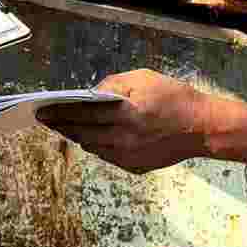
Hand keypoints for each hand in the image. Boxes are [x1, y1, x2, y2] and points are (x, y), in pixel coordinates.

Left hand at [44, 69, 205, 174]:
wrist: (204, 128)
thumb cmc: (176, 98)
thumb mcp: (144, 79)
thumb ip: (114, 85)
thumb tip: (91, 94)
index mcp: (126, 114)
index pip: (82, 114)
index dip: (59, 112)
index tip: (42, 110)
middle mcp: (124, 139)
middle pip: (82, 134)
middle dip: (61, 126)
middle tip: (46, 119)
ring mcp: (129, 156)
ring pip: (93, 147)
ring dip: (77, 136)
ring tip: (65, 126)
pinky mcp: (135, 167)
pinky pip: (107, 156)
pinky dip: (96, 145)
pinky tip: (91, 136)